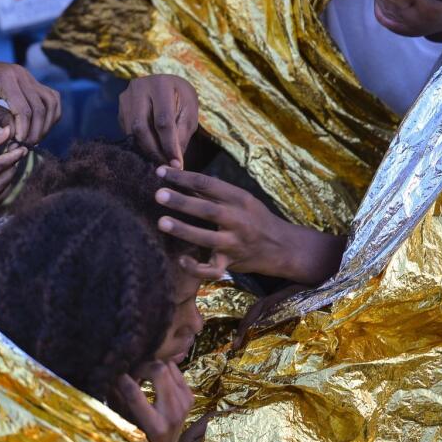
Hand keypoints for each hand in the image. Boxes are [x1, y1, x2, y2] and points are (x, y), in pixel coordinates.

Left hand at [0, 55, 60, 145]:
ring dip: (47, 122)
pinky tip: (39, 127)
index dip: (24, 131)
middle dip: (36, 130)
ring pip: (51, 101)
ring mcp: (28, 76)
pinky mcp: (30, 80)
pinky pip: (49, 97)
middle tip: (26, 146)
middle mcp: (21, 75)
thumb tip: (15, 133)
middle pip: (41, 107)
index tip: (17, 145)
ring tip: (34, 138)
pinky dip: (50, 113)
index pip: (24, 110)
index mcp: (5, 79)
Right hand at [114, 362, 193, 441]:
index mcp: (156, 426)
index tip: (116, 377)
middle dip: (141, 367)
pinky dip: (163, 368)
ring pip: (168, 366)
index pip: (136, 395)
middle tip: (132, 373)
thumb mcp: (126, 423)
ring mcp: (185, 403)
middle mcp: (173, 413)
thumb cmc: (141, 438)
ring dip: (152, 366)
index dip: (123, 380)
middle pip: (159, 371)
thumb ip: (117, 402)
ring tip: (142, 374)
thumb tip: (108, 379)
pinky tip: (154, 377)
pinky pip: (175, 369)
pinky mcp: (190, 396)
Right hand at [118, 75, 198, 166]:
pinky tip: (150, 151)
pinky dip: (139, 145)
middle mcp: (138, 88)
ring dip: (145, 150)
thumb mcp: (189, 114)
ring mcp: (125, 99)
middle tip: (165, 166)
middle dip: (153, 151)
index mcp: (161, 85)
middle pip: (141, 127)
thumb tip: (174, 163)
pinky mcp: (120, 109)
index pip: (163, 120)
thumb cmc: (182, 100)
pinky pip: (127, 132)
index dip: (169, 145)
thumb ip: (181, 136)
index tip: (176, 164)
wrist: (167, 85)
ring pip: (131, 132)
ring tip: (159, 161)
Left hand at [154, 167, 344, 284]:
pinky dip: (195, 267)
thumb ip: (215, 192)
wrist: (283, 247)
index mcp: (239, 198)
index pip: (208, 183)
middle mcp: (238, 220)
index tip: (161, 171)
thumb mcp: (242, 200)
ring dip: (183, 230)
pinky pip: (211, 269)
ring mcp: (234, 243)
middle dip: (182, 201)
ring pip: (207, 238)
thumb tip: (181, 178)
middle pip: (207, 209)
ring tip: (161, 222)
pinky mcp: (231, 263)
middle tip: (158, 194)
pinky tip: (181, 260)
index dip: (183, 177)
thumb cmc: (256, 218)